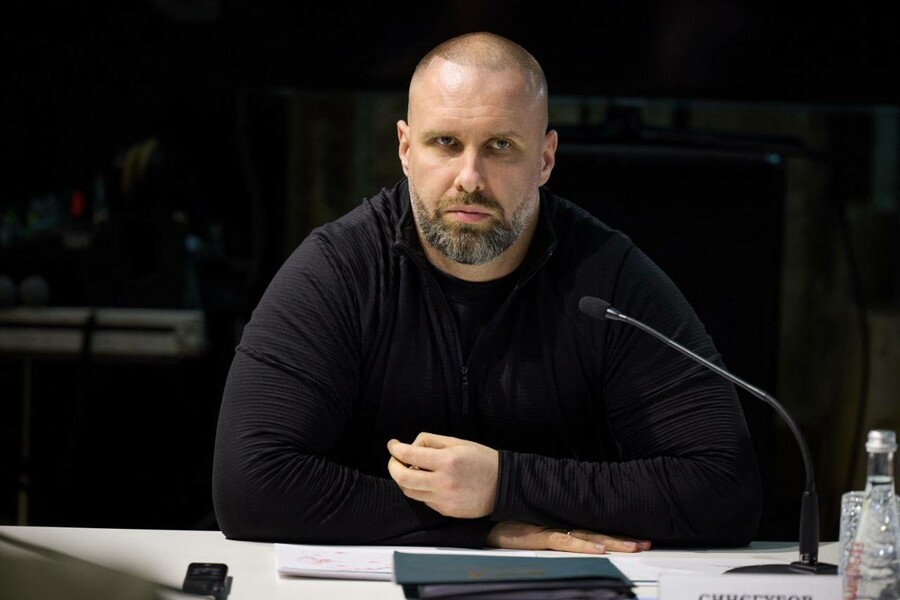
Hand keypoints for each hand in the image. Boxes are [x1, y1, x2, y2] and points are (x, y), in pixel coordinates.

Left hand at [387, 433, 498, 517]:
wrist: (504, 486)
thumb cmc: (482, 460)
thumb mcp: (458, 443)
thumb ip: (431, 442)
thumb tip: (410, 447)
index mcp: (447, 461)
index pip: (409, 455)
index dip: (395, 448)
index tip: (393, 444)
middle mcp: (443, 483)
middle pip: (402, 478)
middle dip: (393, 466)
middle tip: (395, 459)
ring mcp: (443, 500)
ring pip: (409, 492)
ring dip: (403, 479)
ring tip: (410, 469)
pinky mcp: (445, 510)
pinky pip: (423, 500)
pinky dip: (419, 489)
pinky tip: (427, 481)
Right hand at [486, 521, 651, 553]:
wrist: (483, 518)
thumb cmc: (507, 523)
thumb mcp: (534, 529)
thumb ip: (554, 531)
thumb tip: (575, 537)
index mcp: (560, 524)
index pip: (594, 530)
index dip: (615, 534)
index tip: (637, 538)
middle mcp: (559, 525)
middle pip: (596, 533)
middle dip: (622, 539)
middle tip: (644, 543)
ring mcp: (549, 530)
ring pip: (586, 538)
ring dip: (611, 543)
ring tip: (633, 547)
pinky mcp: (537, 537)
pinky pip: (563, 542)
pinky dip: (582, 546)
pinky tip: (598, 549)